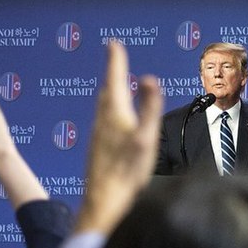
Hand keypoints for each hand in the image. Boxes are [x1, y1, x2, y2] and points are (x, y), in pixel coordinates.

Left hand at [79, 42, 163, 233]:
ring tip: (113, 82)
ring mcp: (98, 136)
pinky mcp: (97, 149)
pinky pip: (102, 119)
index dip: (115, 61)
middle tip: (114, 56)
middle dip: (112, 72)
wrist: (104, 202)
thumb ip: (149, 108)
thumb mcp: (145, 138)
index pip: (115, 80)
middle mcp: (102, 122)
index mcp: (114, 114)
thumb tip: (149, 79)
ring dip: (110, 90)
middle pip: (107, 91)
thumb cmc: (127, 173)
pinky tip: (111, 119)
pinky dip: (109, 108)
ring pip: (103, 105)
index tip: (113, 44)